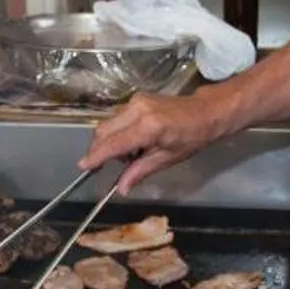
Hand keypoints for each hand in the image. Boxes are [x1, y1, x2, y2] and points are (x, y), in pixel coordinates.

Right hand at [80, 92, 225, 193]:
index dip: (96, 156)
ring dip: (111, 142)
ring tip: (132, 154)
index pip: (113, 143)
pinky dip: (118, 132)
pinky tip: (135, 141)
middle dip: (100, 150)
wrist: (205, 112)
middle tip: (108, 166)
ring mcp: (136, 101)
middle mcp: (138, 110)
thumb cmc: (191, 138)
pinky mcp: (136, 98)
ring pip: (108, 124)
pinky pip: (117, 118)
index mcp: (148, 127)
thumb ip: (140, 172)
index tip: (83, 167)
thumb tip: (120, 190)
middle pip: (103, 131)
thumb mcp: (167, 159)